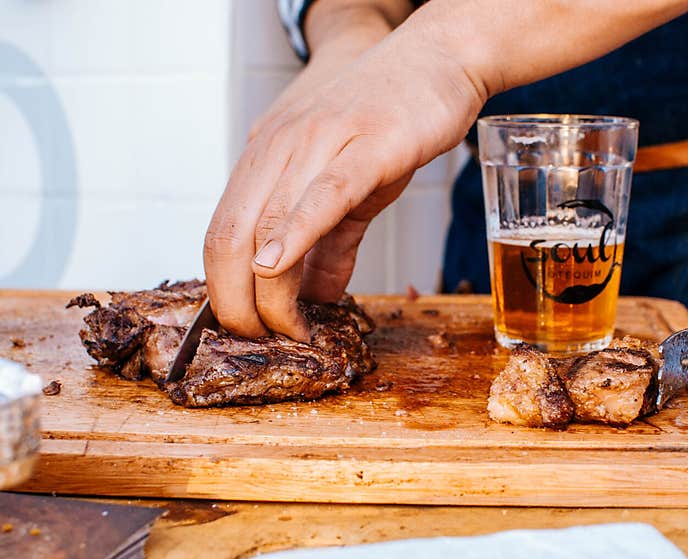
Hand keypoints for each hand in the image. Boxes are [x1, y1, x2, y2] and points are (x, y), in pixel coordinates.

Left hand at [204, 28, 483, 340]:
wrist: (437, 58)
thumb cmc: (390, 117)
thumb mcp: (349, 187)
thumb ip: (331, 244)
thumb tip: (317, 296)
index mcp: (266, 158)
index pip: (221, 234)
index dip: (224, 291)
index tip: (247, 330)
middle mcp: (278, 147)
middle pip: (228, 236)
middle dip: (236, 303)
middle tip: (262, 341)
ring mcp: (318, 142)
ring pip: (268, 224)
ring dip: (269, 291)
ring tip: (288, 330)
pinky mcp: (366, 145)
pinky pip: (322, 195)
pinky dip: (295, 235)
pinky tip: (280, 267)